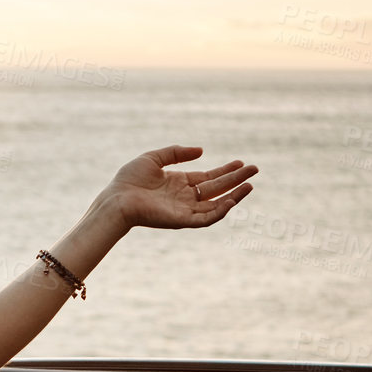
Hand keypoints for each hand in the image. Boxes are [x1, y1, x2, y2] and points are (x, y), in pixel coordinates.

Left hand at [102, 145, 255, 229]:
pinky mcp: (182, 221)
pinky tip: (231, 200)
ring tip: (250, 185)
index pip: (209, 178)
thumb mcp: (154, 158)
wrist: (116, 199)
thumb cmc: (129, 180)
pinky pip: (206, 218)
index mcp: (180, 183)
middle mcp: (185, 197)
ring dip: (234, 196)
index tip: (241, 163)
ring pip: (216, 205)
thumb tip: (202, 151)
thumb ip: (177, 153)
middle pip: (217, 189)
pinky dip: (220, 211)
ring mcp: (185, 210)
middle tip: (255, 169)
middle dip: (236, 180)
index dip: (225, 170)